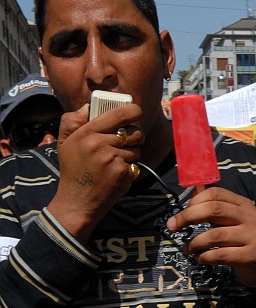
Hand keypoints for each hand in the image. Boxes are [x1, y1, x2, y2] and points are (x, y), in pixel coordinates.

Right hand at [47, 103, 143, 241]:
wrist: (77, 201)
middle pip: (133, 132)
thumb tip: (88, 106)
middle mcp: (100, 144)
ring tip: (114, 162)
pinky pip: (136, 164)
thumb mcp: (65, 143)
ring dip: (131, 154)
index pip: (117, 114)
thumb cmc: (73, 170)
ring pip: (137, 149)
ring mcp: (113, 159)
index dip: (133, 110)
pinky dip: (129, 168)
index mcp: (87, 133)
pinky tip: (115, 173)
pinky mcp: (123, 173)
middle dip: (135, 136)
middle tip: (127, 142)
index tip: (137, 112)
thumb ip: (72, 121)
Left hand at [165, 186, 255, 287]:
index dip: (195, 201)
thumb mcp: (232, 219)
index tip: (182, 212)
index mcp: (244, 204)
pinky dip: (204, 257)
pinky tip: (201, 258)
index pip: (216, 194)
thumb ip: (214, 206)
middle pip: (214, 209)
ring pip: (214, 236)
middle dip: (188, 217)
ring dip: (194, 243)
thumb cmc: (243, 239)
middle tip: (173, 226)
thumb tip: (194, 189)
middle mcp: (250, 217)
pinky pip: (220, 255)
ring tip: (189, 249)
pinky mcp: (251, 255)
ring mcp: (253, 236)